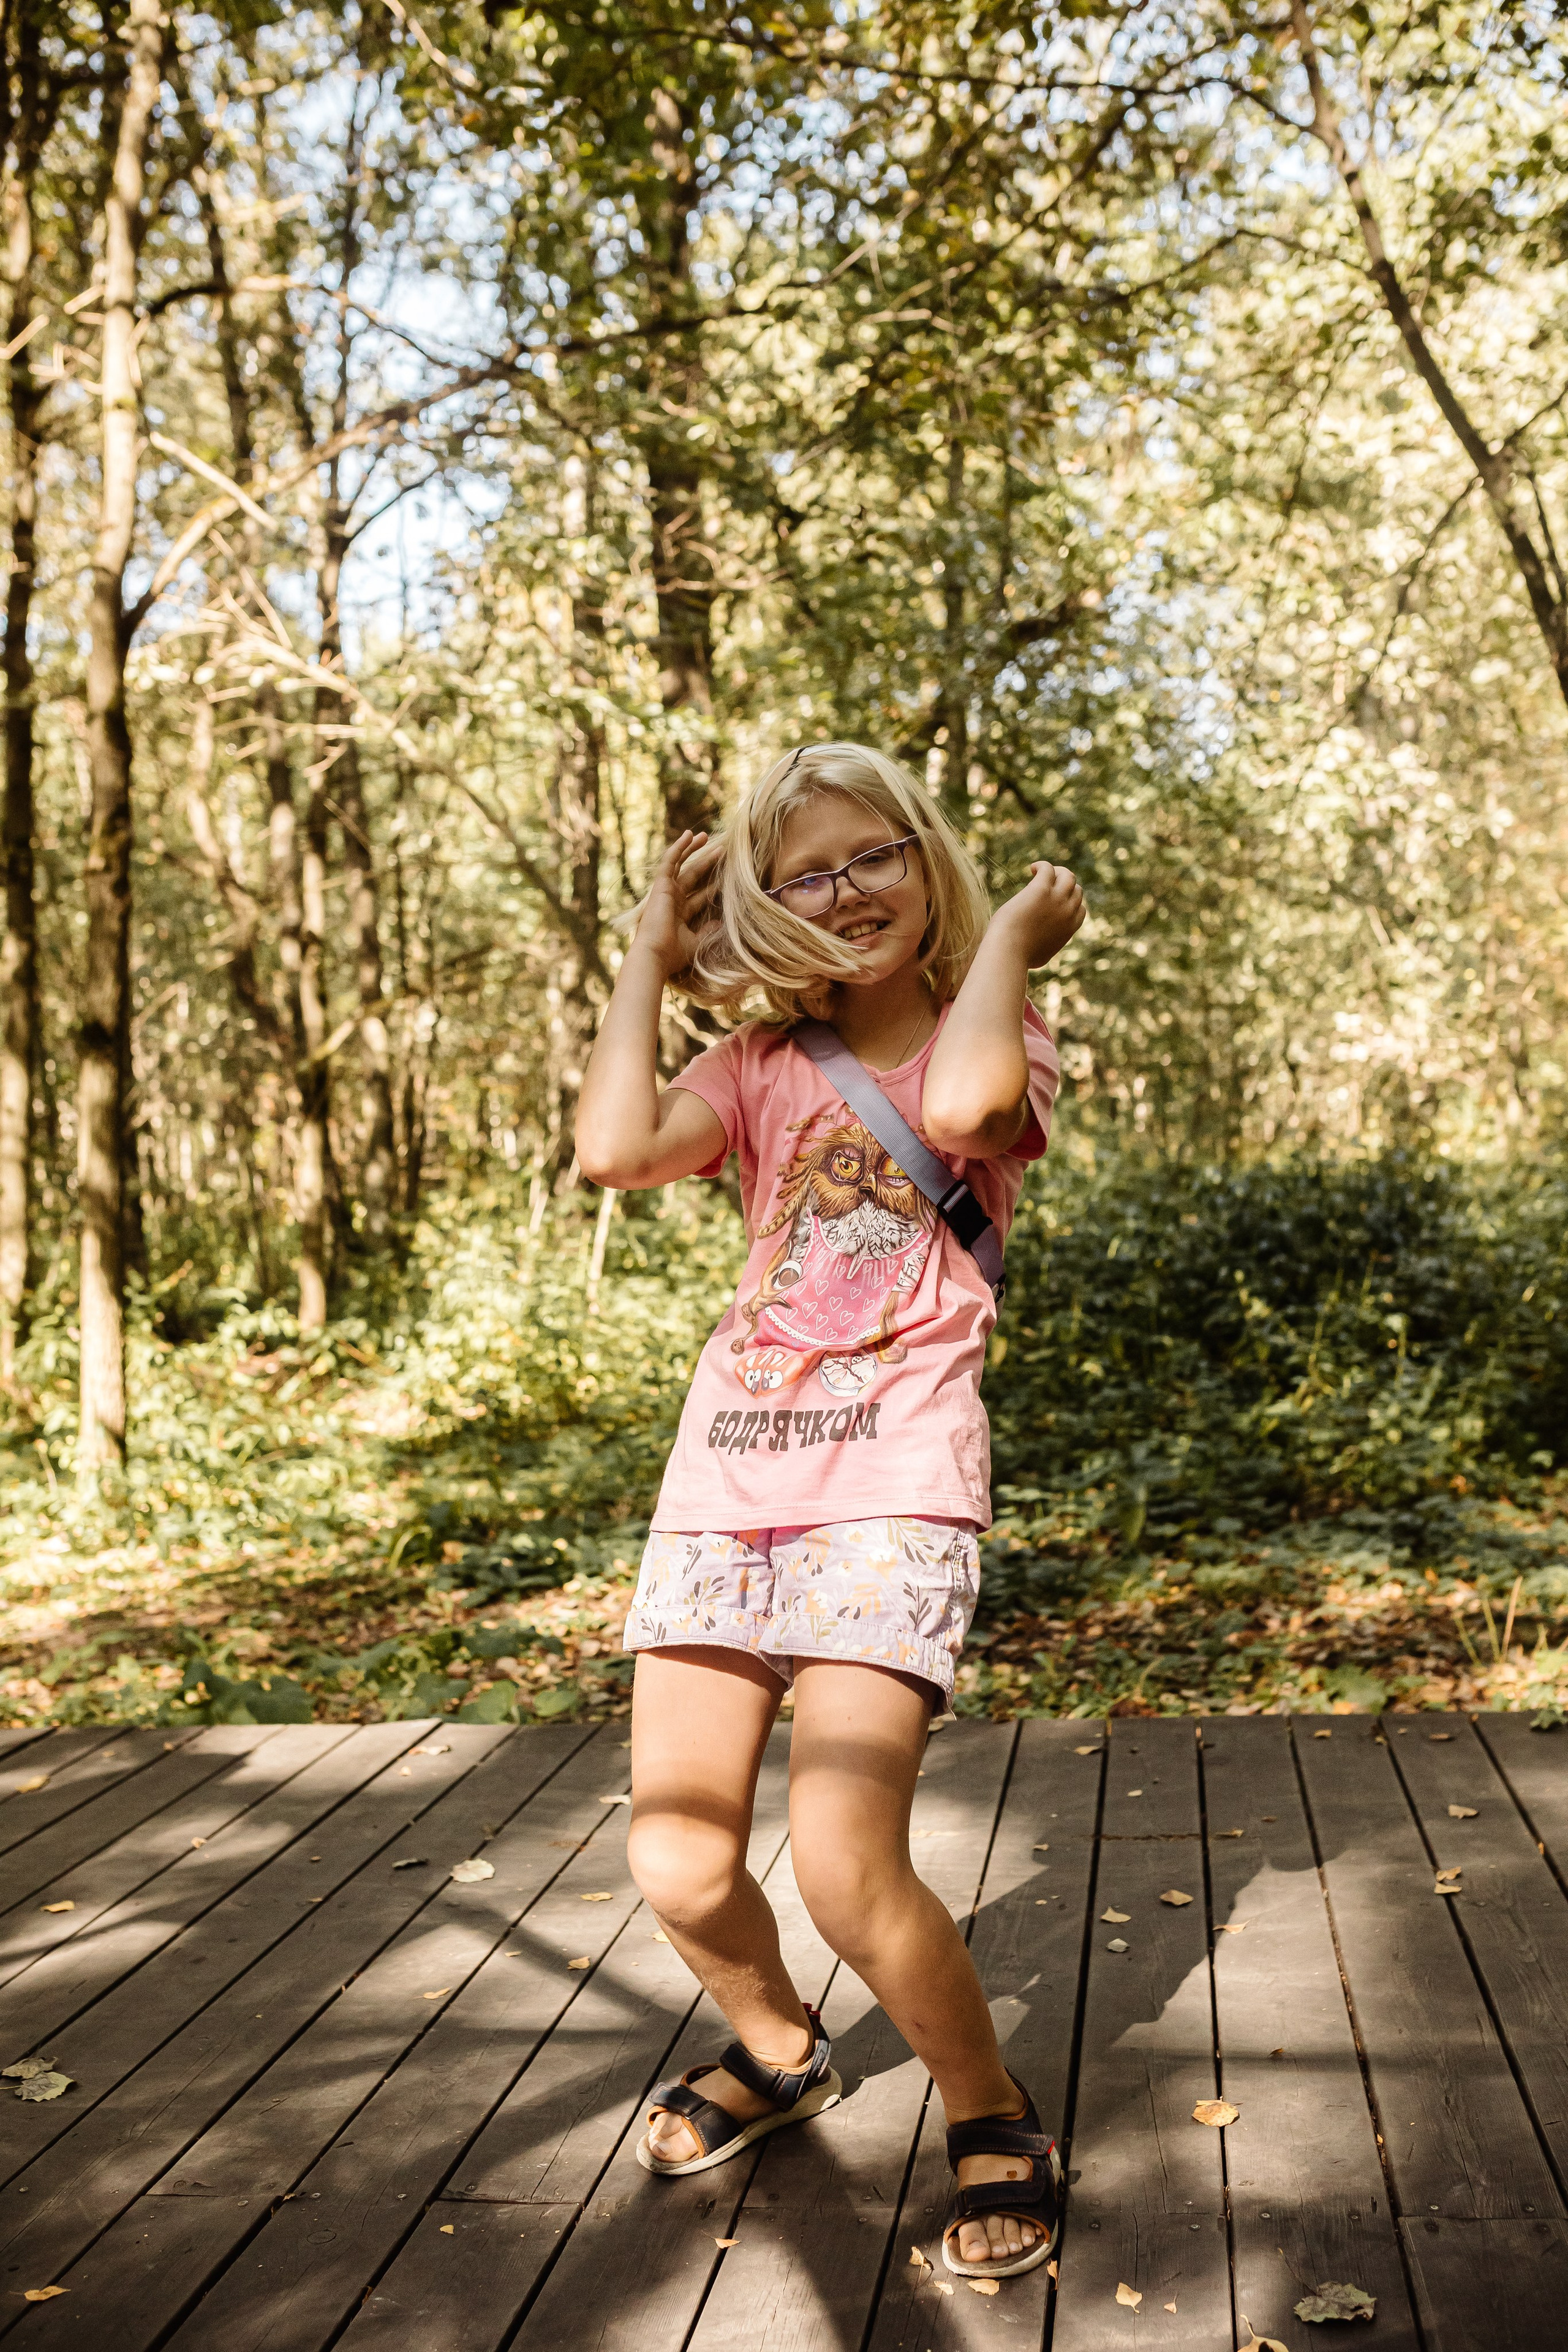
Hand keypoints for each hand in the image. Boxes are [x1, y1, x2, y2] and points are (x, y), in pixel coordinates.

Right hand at [633, 830, 722, 977]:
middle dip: (706, 863)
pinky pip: (671, 861)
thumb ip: (707, 931)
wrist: (655, 955)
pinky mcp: (661, 885)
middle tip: (721, 850)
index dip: (712, 886)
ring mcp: (666, 891)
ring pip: (681, 864)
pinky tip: (689, 835)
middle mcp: (672, 900)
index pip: (699, 896)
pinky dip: (679, 848)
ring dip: (693, 850)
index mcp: (679, 914)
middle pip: (692, 876)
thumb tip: (720, 923)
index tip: (726, 877)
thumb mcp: (695, 943)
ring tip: (705, 836)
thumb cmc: (673, 955)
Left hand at [992, 861, 1085, 967]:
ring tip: (1038, 873)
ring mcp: (1057, 899)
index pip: (1080, 908)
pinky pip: (1048, 869)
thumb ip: (1047, 946)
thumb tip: (1043, 944)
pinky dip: (1042, 866)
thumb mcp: (1040, 956)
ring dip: (1056, 871)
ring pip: (1068, 876)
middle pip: (1076, 890)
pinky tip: (1031, 869)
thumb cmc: (1019, 957)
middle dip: (1063, 885)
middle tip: (1046, 884)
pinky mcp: (1041, 890)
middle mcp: (1068, 912)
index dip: (1069, 902)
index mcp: (1070, 928)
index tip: (1054, 900)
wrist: (1009, 952)